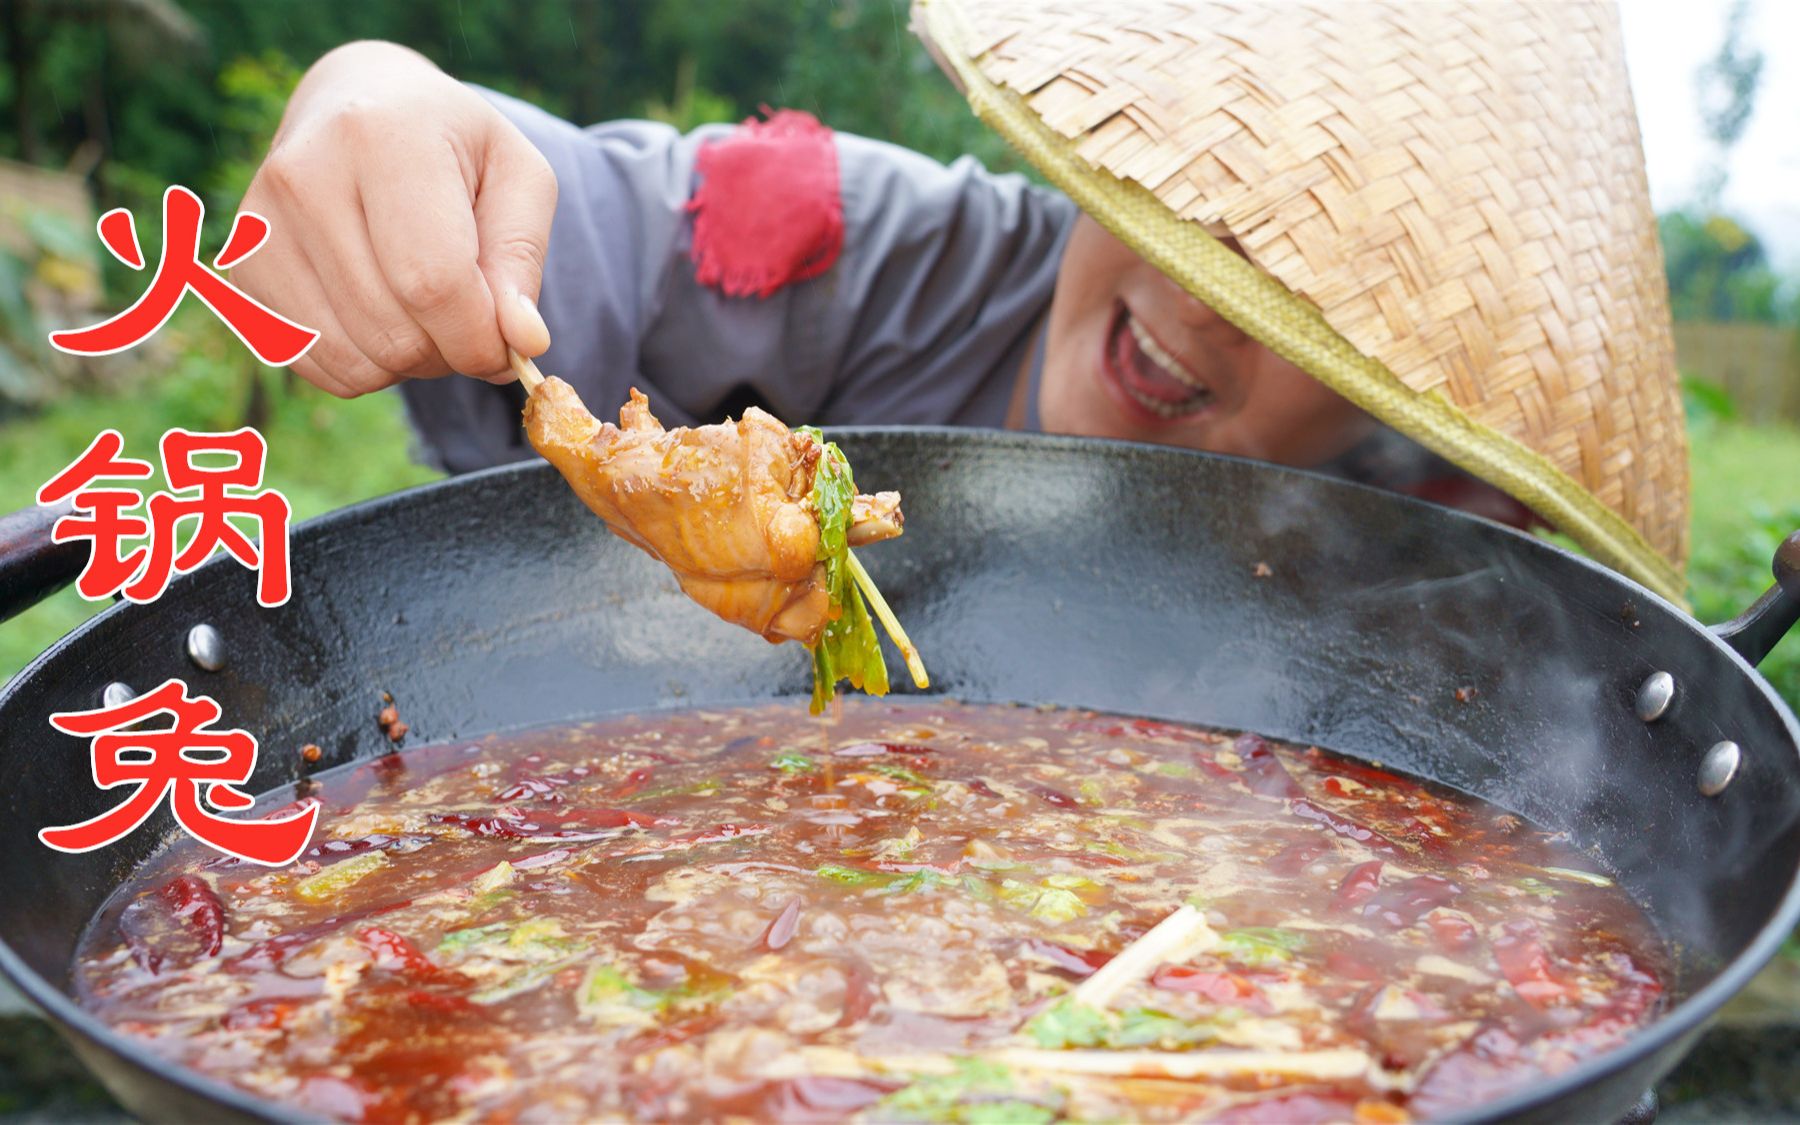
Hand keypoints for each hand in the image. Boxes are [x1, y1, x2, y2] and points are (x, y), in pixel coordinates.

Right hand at [233, 41, 555, 395]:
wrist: (361, 105)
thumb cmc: (454, 147)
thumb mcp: (518, 177)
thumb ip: (523, 259)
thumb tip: (522, 341)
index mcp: (382, 138)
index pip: (434, 284)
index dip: (481, 339)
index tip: (508, 346)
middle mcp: (304, 175)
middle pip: (395, 332)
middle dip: (451, 352)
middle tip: (470, 318)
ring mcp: (260, 224)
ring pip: (357, 360)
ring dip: (410, 362)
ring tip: (426, 309)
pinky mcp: (241, 268)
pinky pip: (318, 365)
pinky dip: (366, 364)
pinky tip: (381, 312)